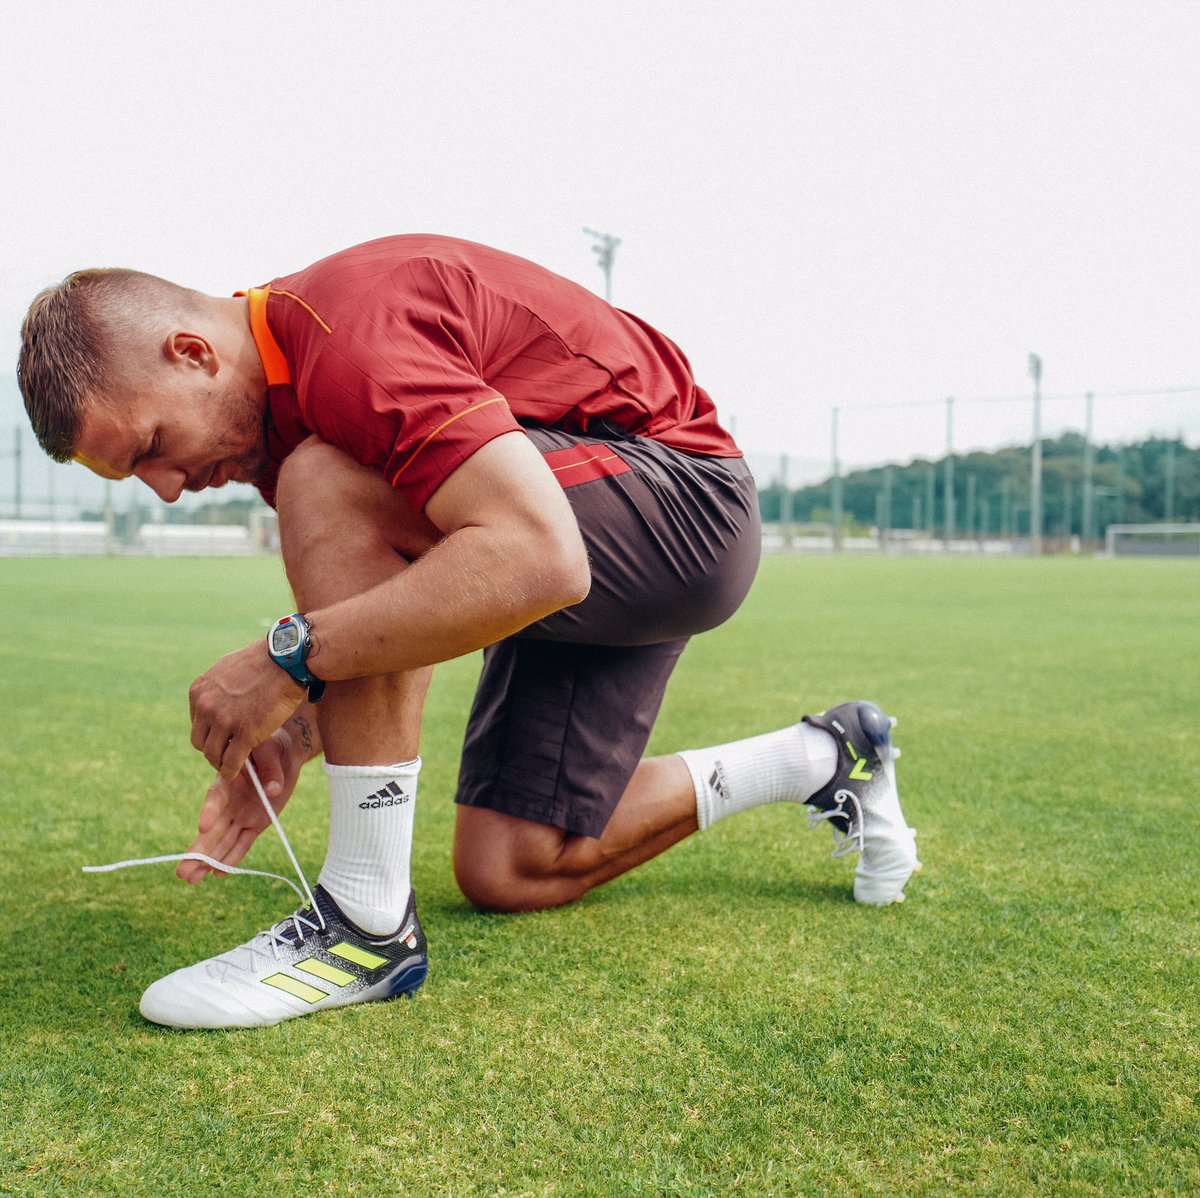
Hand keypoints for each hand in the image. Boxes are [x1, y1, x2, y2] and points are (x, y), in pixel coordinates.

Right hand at [177, 727, 305, 882]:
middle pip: (213, 828)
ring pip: (223, 841)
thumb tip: (274, 789)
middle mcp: (230, 801)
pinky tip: (218, 873)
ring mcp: (240, 814)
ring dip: (209, 860)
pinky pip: (243, 843)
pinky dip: (232, 858)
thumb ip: (271, 770)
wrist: (283, 753)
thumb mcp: (271, 750)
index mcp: (228, 779)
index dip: (210, 810)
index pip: (216, 796)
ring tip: (190, 879)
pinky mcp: (254, 824)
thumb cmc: (272, 746)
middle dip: (199, 849)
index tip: (203, 825)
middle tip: (181, 869)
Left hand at [189, 641, 306, 779]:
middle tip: (226, 753)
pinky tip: (236, 772)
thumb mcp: (227, 670)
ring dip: (221, 763)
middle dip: (213, 749)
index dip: (210, 733)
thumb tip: (214, 702)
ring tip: (231, 766)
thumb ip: (217, 689)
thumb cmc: (264, 662)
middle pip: (200, 742)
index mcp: (199, 692)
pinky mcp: (245, 734)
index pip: (197, 724)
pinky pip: (231, 761)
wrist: (287, 660)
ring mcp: (225, 721)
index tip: (221, 738)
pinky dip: (231, 771)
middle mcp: (206, 707)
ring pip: (213, 755)